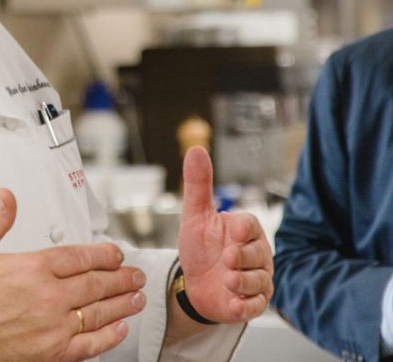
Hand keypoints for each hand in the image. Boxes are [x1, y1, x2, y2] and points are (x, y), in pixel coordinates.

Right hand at [0, 188, 146, 361]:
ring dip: (122, 303)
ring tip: (136, 297)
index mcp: (30, 268)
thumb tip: (5, 197)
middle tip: (134, 274)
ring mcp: (52, 327)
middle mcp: (47, 297)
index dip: (103, 253)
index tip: (114, 253)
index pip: (79, 256)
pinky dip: (109, 336)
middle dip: (121, 277)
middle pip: (96, 283)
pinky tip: (119, 328)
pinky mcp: (51, 353)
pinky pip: (90, 344)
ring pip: (99, 312)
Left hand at [176, 146, 273, 324]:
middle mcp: (256, 254)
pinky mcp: (253, 302)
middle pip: (259, 253)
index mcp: (244, 230)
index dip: (243, 229)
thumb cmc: (198, 247)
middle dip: (243, 257)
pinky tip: (233, 302)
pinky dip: (246, 305)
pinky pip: (257, 305)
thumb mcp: (194, 215)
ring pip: (260, 280)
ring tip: (227, 280)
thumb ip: (198, 185)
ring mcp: (257, 279)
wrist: (194, 283)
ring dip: (243, 281)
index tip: (232, 231)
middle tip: (227, 259)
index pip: (251, 225)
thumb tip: (196, 149)